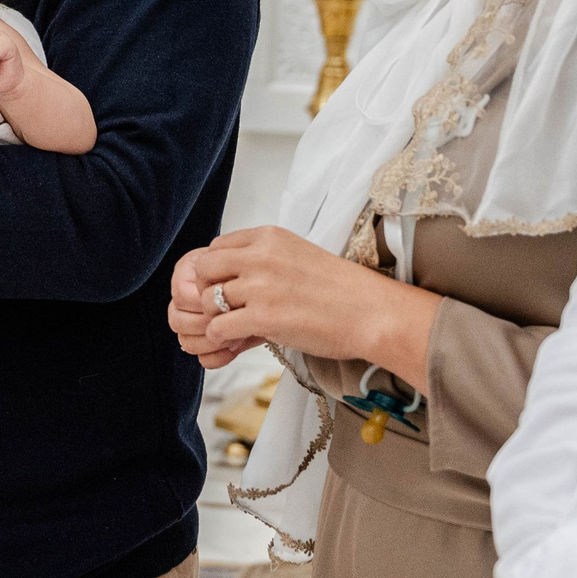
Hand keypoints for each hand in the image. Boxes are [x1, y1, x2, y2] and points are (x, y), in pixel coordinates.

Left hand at [168, 226, 434, 374]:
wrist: (373, 313)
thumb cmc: (343, 290)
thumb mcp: (299, 255)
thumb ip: (265, 258)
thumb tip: (235, 273)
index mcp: (269, 237)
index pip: (217, 247)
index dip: (216, 271)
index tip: (228, 287)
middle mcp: (260, 256)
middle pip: (203, 270)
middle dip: (206, 291)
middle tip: (223, 308)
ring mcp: (260, 286)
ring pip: (207, 301)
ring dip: (215, 317)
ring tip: (235, 326)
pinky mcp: (263, 317)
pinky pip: (218, 327)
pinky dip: (221, 337)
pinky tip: (239, 340)